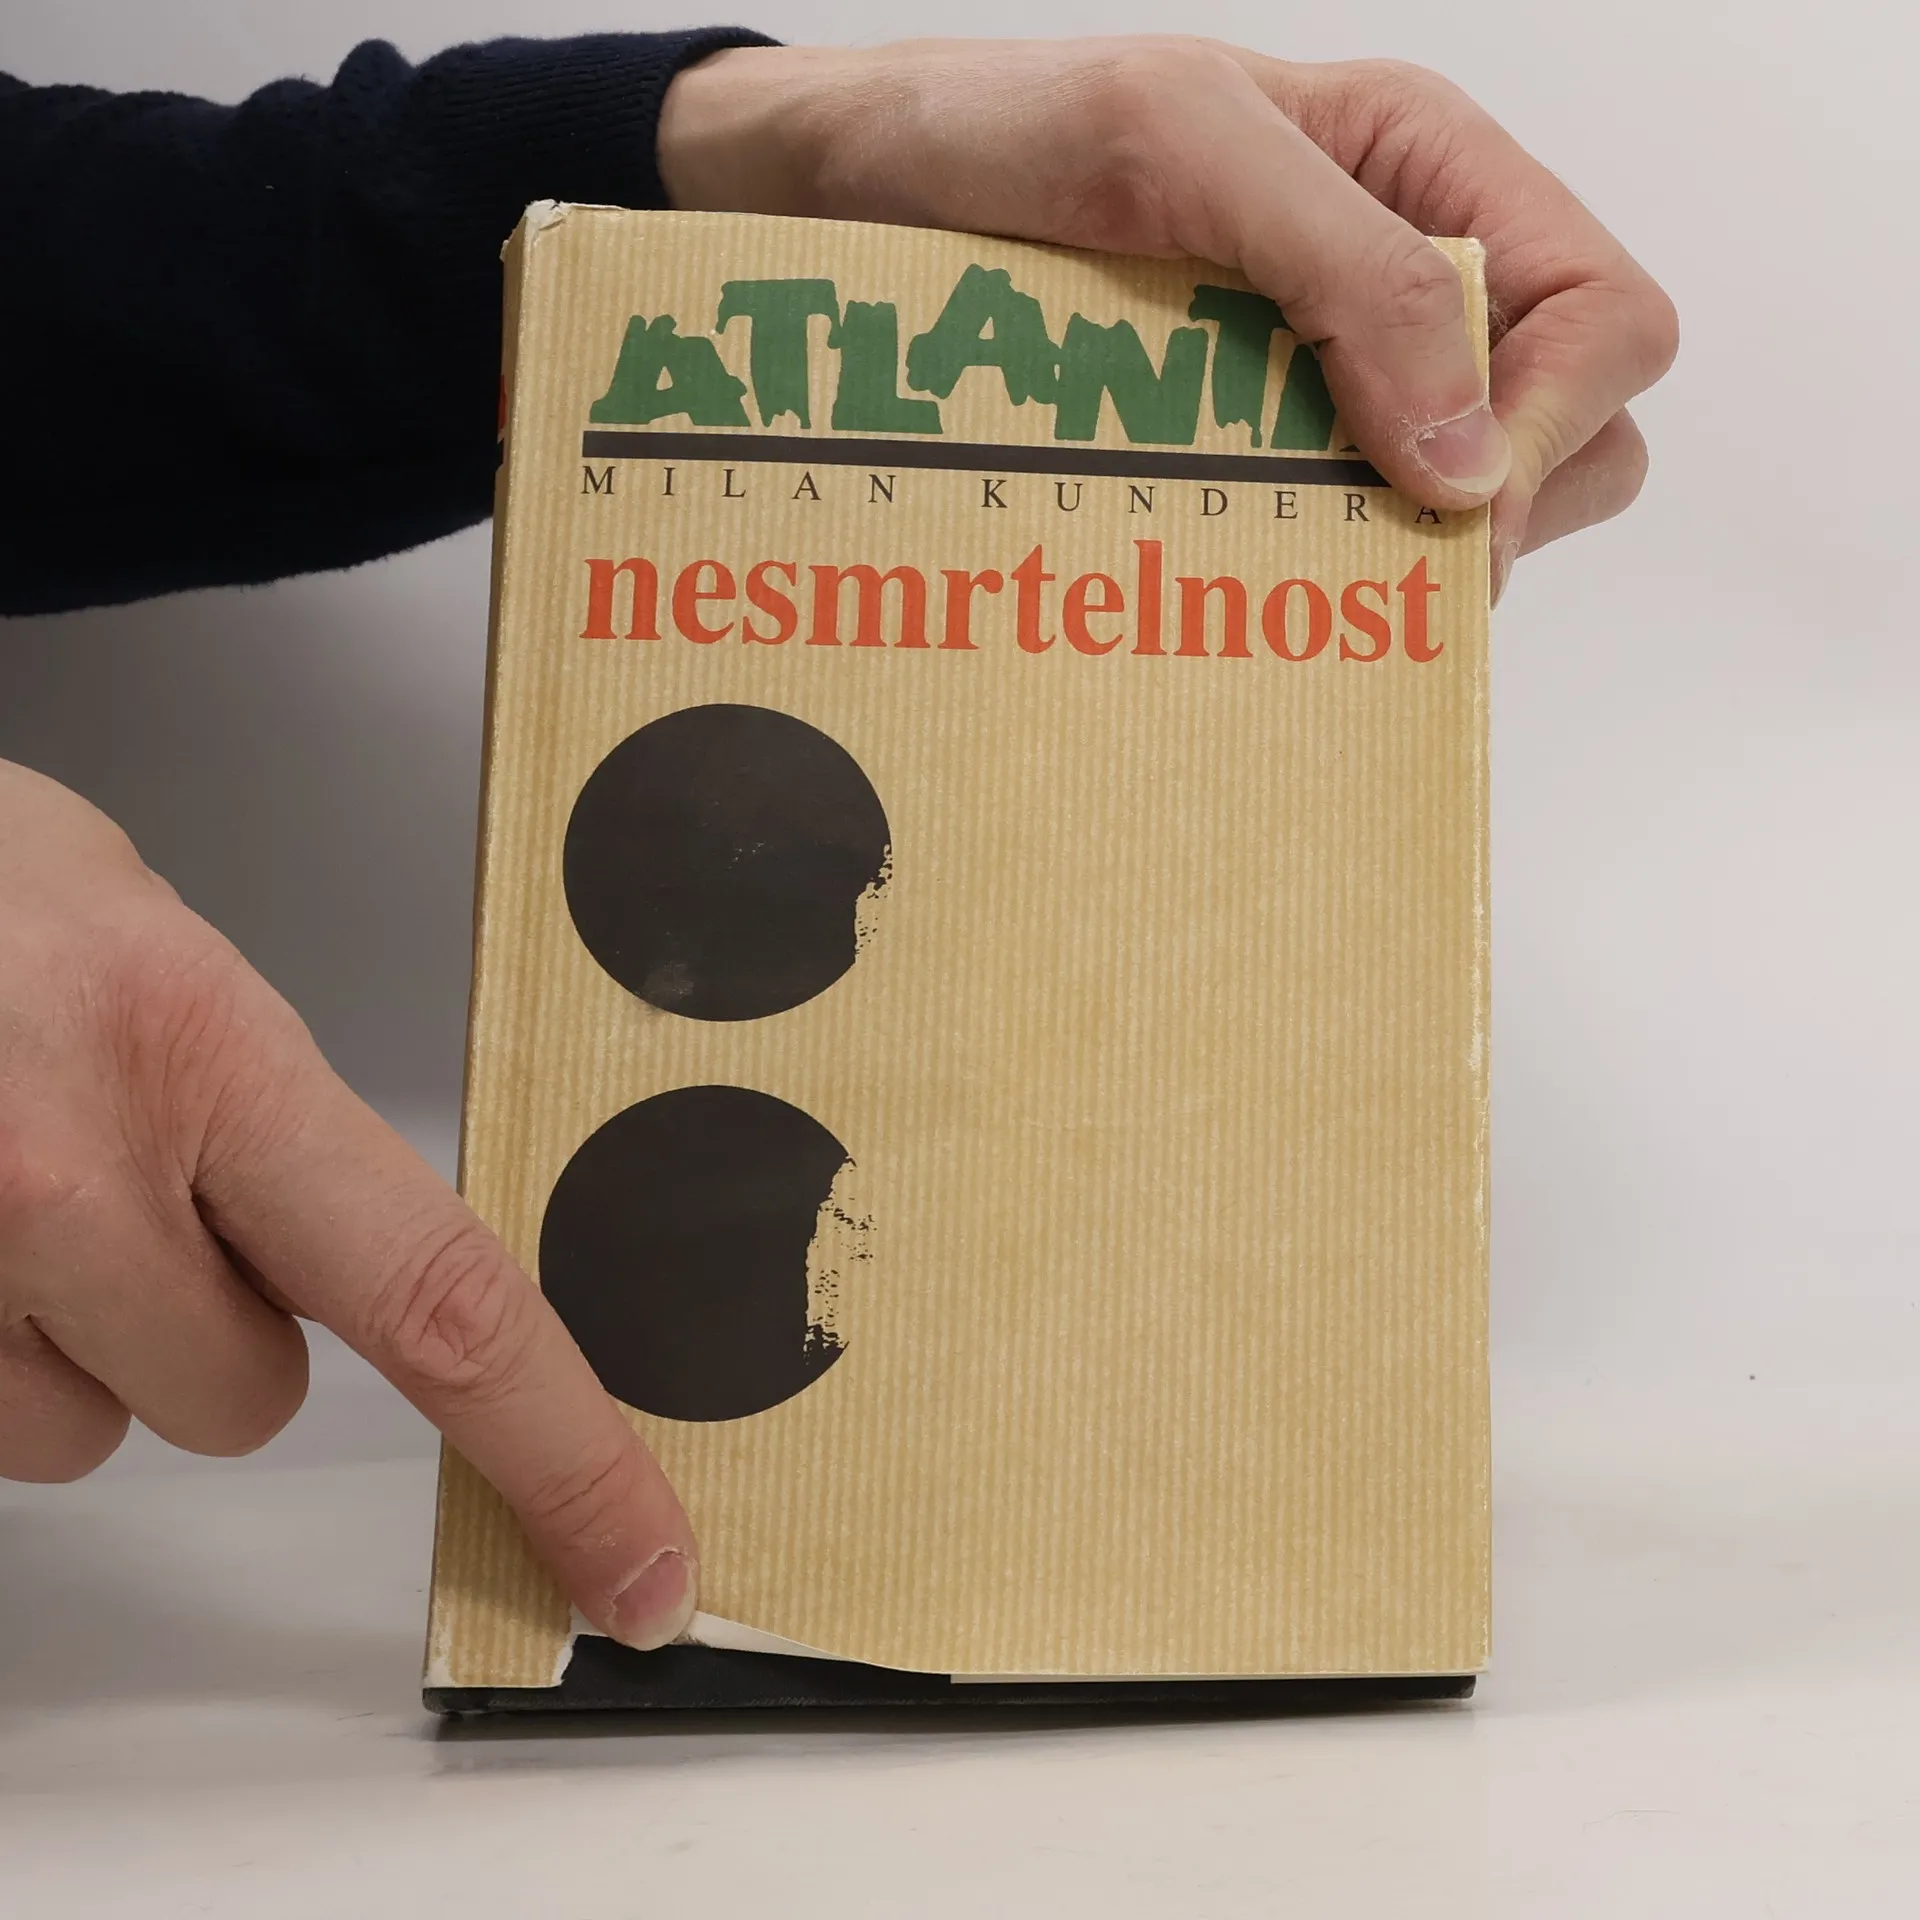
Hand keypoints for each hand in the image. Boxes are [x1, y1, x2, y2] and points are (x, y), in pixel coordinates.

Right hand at [0, 761, 695, 1649]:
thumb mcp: (158, 950)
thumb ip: (269, 1111)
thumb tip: (338, 1244)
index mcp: (209, 1059)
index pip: (444, 1301)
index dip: (565, 1453)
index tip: (642, 1562)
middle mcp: (71, 1177)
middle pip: (243, 1402)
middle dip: (215, 1329)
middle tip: (139, 1190)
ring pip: (80, 1430)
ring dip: (73, 1343)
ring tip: (9, 1186)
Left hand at [660, 36, 1677, 596]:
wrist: (850, 198)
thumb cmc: (1000, 130)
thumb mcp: (1180, 145)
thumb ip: (1349, 271)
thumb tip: (1472, 461)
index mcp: (1424, 175)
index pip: (1601, 318)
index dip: (1551, 427)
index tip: (1438, 505)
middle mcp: (1401, 284)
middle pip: (1572, 430)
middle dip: (1498, 506)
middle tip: (1359, 552)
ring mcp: (1329, 386)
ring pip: (1464, 508)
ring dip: (1401, 562)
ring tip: (1288, 573)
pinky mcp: (1249, 462)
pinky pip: (1341, 545)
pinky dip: (1319, 582)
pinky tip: (1244, 588)